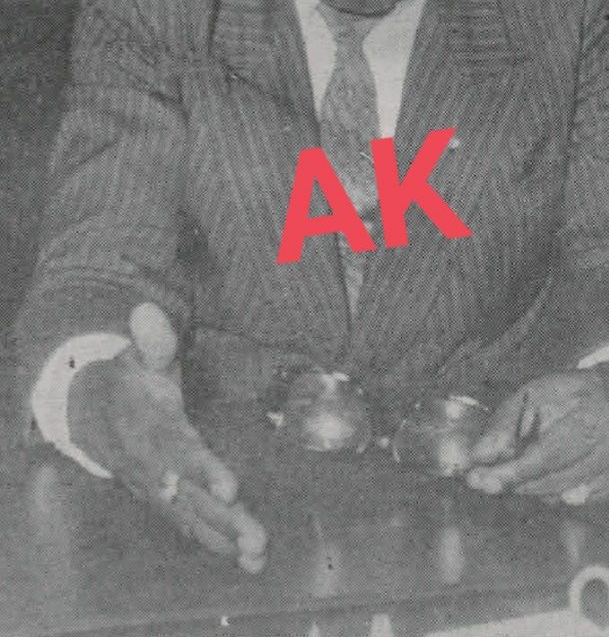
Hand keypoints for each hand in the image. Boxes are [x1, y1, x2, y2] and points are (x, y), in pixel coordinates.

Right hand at [67, 303, 267, 571]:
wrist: (89, 412)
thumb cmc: (128, 379)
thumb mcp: (138, 355)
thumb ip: (152, 339)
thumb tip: (148, 311)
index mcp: (153, 428)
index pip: (180, 452)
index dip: (203, 471)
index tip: (229, 489)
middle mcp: (155, 466)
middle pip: (191, 497)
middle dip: (224, 520)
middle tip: (257, 539)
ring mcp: (157, 488)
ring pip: (191, 518)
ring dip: (224, 539)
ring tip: (258, 556)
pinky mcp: (162, 500)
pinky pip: (187, 525)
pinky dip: (214, 543)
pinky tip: (243, 558)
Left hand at [466, 367, 608, 502]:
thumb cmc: (574, 392)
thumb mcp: (536, 393)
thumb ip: (506, 422)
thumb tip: (478, 456)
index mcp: (591, 415)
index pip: (547, 454)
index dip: (513, 470)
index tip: (480, 479)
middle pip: (553, 479)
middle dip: (514, 482)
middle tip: (481, 480)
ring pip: (562, 493)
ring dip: (530, 488)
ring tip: (510, 474)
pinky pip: (577, 500)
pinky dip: (554, 492)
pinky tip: (544, 477)